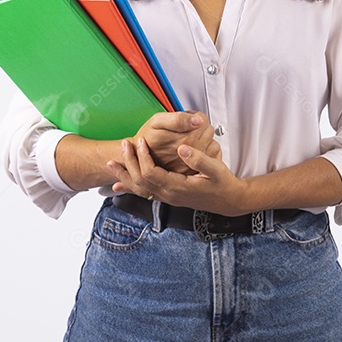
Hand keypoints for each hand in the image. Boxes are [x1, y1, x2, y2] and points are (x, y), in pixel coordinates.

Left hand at [107, 139, 250, 215]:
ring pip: (139, 188)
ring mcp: (167, 197)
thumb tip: (182, 149)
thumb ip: (199, 160)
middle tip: (124, 144)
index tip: (142, 140)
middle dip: (129, 162)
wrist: (228, 200)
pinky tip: (119, 185)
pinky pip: (145, 192)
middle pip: (140, 181)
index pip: (151, 173)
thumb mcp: (216, 170)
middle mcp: (169, 195)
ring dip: (125, 175)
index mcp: (178, 187)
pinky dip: (131, 187)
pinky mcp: (168, 196)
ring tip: (112, 164)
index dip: (143, 157)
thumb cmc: (223, 184)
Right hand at [134, 111, 221, 174]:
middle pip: (209, 130)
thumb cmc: (148, 141)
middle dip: (199, 127)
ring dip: (203, 139)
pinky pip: (211, 157)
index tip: (184, 119)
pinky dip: (205, 151)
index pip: (203, 119)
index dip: (193, 115)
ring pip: (212, 143)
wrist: (141, 161)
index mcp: (187, 139)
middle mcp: (193, 152)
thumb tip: (198, 119)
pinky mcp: (194, 170)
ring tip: (188, 141)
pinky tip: (193, 151)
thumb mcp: (157, 122)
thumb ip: (178, 118)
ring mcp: (195, 163)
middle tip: (184, 130)